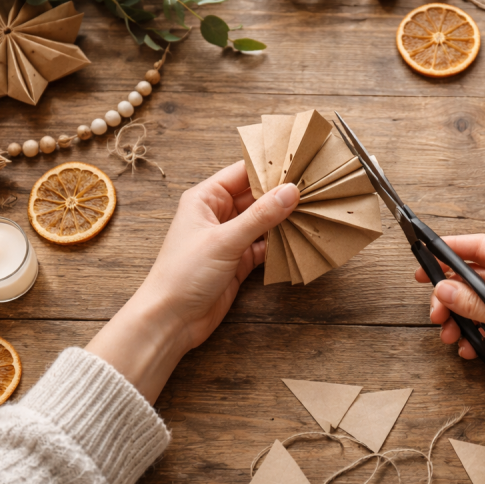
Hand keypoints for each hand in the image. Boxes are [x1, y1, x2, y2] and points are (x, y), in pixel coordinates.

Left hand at [87, 161, 297, 401]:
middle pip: (256, 197)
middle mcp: (217, 215)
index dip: (269, 167)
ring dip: (284, 220)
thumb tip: (290, 191)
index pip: (242, 173)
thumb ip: (260, 216)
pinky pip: (265, 245)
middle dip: (282, 194)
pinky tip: (300, 238)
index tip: (298, 163)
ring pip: (263, 222)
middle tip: (313, 187)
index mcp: (205, 199)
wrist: (171, 320)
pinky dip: (281, 243)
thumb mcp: (224, 240)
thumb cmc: (183, 274)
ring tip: (313, 210)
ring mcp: (229, 238)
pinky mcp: (239, 261)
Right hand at [418, 234, 484, 404]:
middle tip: (436, 313)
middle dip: (453, 296)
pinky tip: (470, 348)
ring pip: (480, 302)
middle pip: (477, 277)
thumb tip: (442, 290)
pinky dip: (477, 333)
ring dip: (462, 319)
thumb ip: (472, 301)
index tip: (426, 256)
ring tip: (451, 336)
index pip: (482, 246)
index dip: (451, 250)